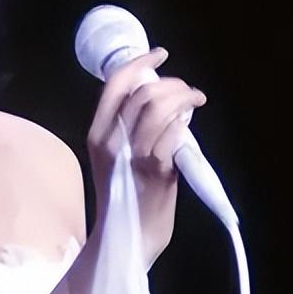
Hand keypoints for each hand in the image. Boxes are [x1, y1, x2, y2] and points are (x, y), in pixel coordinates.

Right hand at [85, 47, 206, 258]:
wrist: (129, 239)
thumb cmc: (127, 196)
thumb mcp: (116, 157)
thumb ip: (129, 128)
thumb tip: (158, 98)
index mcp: (97, 133)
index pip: (115, 84)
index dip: (139, 63)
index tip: (159, 54)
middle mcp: (111, 141)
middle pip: (142, 93)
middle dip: (172, 83)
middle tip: (189, 92)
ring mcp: (133, 155)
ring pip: (158, 108)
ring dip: (184, 98)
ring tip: (195, 102)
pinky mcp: (155, 171)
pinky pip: (172, 134)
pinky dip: (183, 123)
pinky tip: (188, 127)